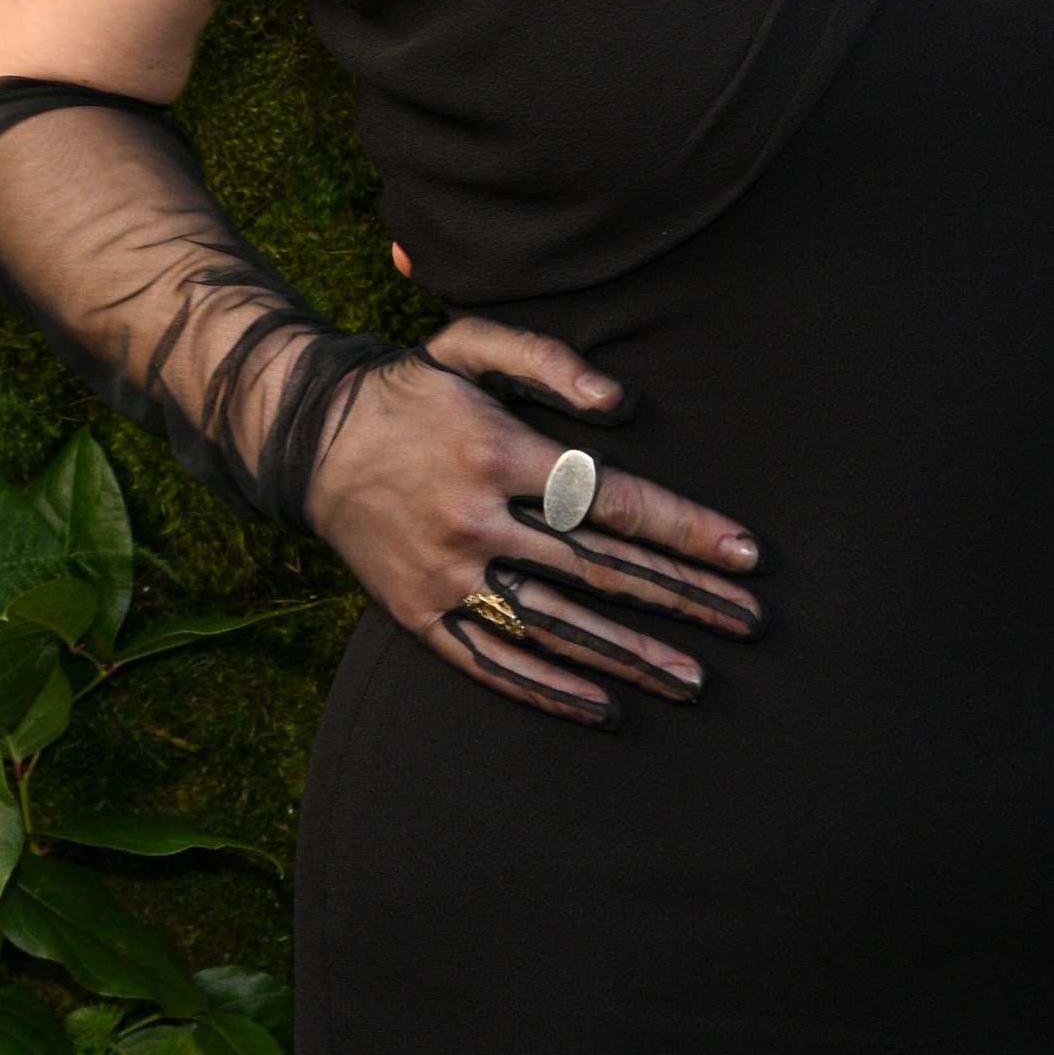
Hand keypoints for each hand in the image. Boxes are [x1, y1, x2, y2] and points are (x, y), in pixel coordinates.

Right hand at [306, 319, 764, 727]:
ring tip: (694, 679)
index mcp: (497, 450)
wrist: (305, 438)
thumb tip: (620, 404)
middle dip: (681, 598)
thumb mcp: (469, 346)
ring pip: (554, 625)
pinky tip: (605, 707)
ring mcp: (444, 574)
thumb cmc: (410, 389)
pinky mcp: (417, 614)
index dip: (684, 529)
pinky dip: (550, 690)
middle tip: (748, 623)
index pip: (612, 499)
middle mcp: (475, 519)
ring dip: (630, 655)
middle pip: (598, 569)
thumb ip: (549, 361)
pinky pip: (491, 663)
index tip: (746, 554)